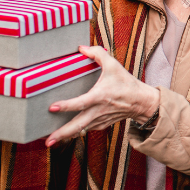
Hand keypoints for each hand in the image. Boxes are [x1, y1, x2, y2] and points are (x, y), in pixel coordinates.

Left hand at [45, 45, 160, 145]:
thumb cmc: (126, 83)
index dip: (66, 105)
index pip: (81, 103)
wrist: (141, 101)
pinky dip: (75, 133)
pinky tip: (64, 135)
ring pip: (80, 131)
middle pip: (78, 125)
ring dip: (65, 136)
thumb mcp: (114, 65)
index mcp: (100, 96)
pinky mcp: (101, 124)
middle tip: (48, 142)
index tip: (52, 107)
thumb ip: (98, 53)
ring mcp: (99, 120)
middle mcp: (98, 111)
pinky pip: (86, 130)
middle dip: (62, 133)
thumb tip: (81, 47)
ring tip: (50, 142)